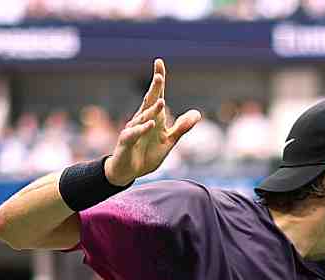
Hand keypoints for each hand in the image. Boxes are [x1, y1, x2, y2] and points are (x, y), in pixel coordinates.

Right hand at [107, 58, 203, 185]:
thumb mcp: (169, 141)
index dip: (158, 80)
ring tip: (162, 102)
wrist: (128, 171)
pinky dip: (141, 129)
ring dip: (152, 110)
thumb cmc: (147, 153)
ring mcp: (133, 129)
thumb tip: (197, 114)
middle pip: (149, 102)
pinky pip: (134, 134)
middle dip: (154, 89)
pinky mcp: (126, 142)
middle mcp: (142, 119)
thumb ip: (181, 128)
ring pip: (143, 117)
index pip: (157, 95)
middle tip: (159, 76)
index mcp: (153, 117)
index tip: (159, 62)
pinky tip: (150, 124)